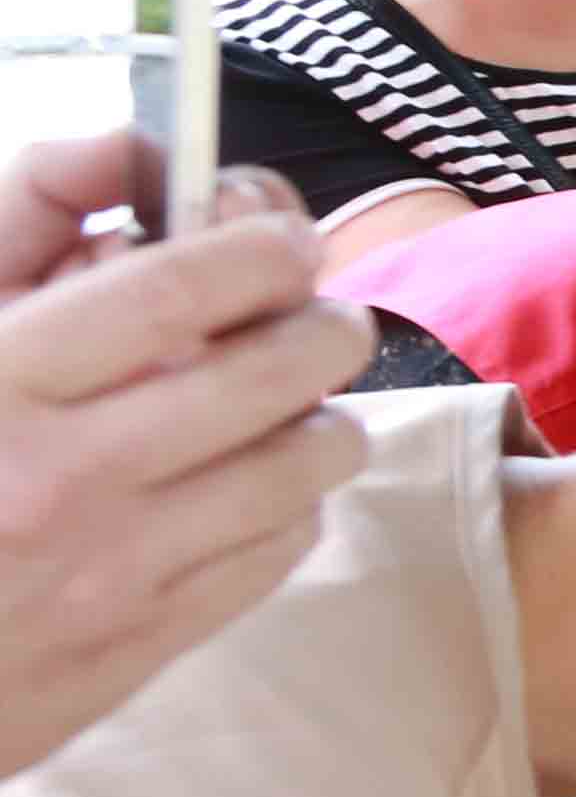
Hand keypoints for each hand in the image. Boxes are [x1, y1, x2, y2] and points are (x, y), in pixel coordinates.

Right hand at [0, 143, 369, 778]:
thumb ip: (17, 224)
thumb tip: (126, 149)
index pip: (182, 286)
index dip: (261, 244)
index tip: (280, 237)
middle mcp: (64, 479)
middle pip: (277, 370)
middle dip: (324, 323)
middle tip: (319, 313)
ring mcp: (112, 573)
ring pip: (303, 464)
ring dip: (321, 415)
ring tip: (293, 400)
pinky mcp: (140, 647)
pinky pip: (278, 550)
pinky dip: (290, 502)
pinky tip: (253, 483)